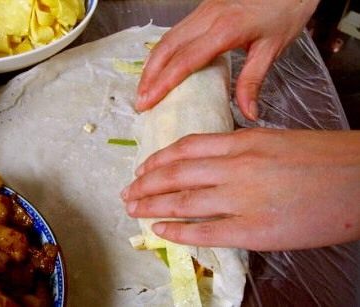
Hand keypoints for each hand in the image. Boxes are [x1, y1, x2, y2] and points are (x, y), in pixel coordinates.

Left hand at [121, 129, 359, 250]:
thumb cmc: (323, 158)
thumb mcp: (274, 142)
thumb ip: (239, 151)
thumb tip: (211, 166)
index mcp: (241, 141)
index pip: (185, 148)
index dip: (158, 159)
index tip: (142, 168)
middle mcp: (235, 167)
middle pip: (175, 174)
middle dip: (145, 184)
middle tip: (127, 192)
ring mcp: (242, 198)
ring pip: (182, 201)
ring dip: (152, 205)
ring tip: (133, 209)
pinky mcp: (254, 230)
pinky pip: (205, 232)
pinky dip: (178, 231)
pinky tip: (160, 230)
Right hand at [136, 0, 318, 119]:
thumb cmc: (285, 10)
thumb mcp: (272, 49)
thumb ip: (253, 82)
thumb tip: (248, 113)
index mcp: (225, 30)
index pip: (184, 60)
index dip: (163, 83)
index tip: (148, 102)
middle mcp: (207, 18)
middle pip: (166, 47)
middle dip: (149, 76)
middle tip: (140, 100)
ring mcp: (202, 10)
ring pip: (167, 38)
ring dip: (152, 64)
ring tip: (145, 87)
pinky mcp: (203, 9)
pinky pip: (175, 32)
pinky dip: (163, 52)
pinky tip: (160, 66)